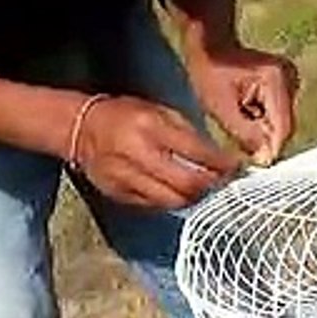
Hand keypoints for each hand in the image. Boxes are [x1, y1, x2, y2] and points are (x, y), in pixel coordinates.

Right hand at [73, 95, 239, 209]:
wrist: (80, 128)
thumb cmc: (125, 114)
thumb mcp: (158, 111)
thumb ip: (187, 133)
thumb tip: (216, 157)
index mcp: (150, 127)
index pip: (196, 152)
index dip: (221, 163)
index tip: (236, 166)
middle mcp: (138, 155)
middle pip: (187, 183)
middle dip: (211, 186)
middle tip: (223, 182)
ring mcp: (127, 179)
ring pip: (173, 201)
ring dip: (194, 198)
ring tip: (203, 189)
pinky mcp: (120, 195)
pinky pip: (155, 206)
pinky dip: (172, 201)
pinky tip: (179, 193)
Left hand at [188, 43, 298, 165]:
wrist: (210, 45)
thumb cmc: (210, 71)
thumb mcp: (221, 108)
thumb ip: (246, 135)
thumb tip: (266, 160)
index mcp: (276, 80)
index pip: (283, 128)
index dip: (271, 150)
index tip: (255, 164)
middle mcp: (290, 78)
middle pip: (284, 126)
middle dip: (264, 140)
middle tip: (239, 142)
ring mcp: (291, 81)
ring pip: (281, 123)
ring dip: (262, 131)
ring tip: (238, 121)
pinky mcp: (286, 85)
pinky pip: (277, 115)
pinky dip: (261, 121)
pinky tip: (244, 113)